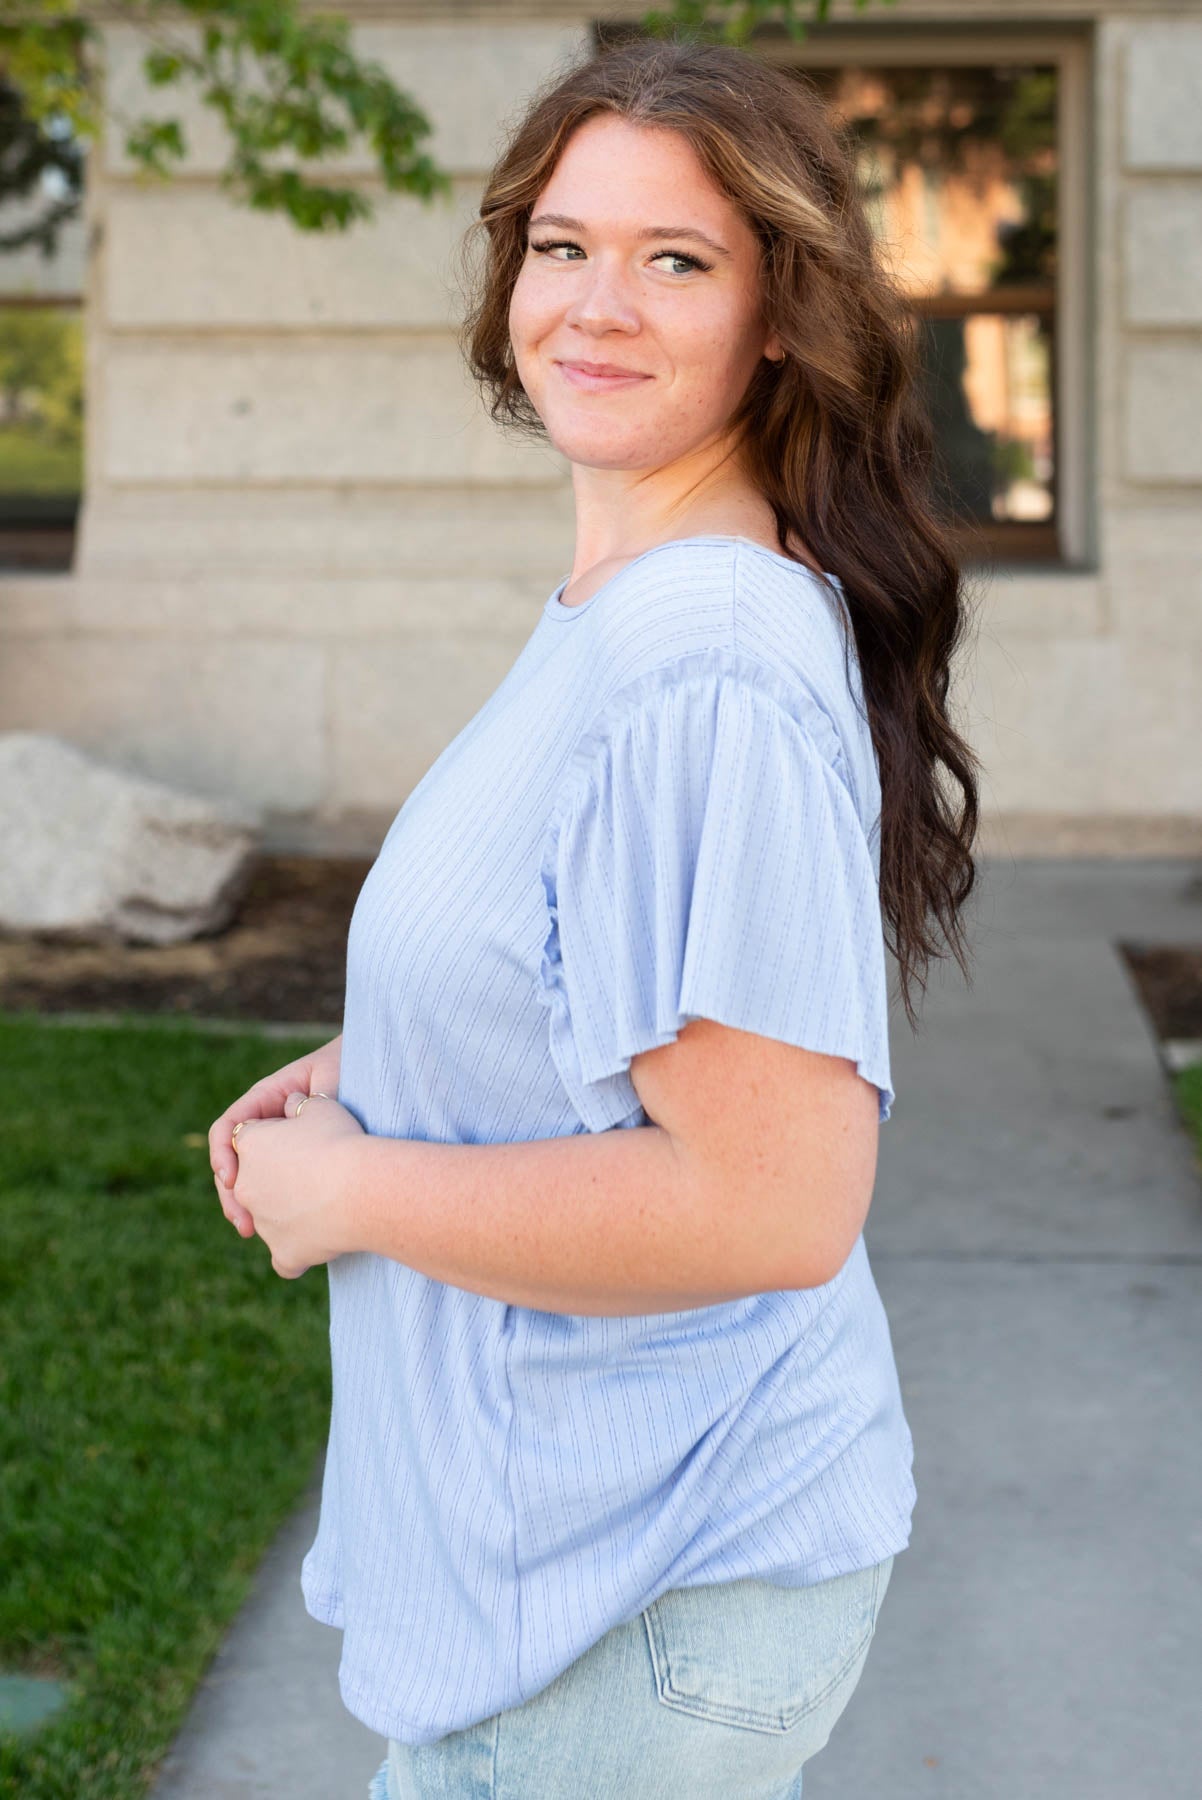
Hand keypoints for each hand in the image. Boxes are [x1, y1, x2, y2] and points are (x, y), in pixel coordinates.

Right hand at [209, 1035, 342, 1233]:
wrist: (375, 1075)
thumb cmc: (353, 1069)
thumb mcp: (330, 1079)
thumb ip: (309, 1098)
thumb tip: (296, 1111)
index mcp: (266, 1099)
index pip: (229, 1127)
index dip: (223, 1153)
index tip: (232, 1179)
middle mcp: (267, 1127)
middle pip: (233, 1162)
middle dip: (231, 1194)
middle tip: (242, 1222)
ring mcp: (280, 1150)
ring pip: (251, 1183)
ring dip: (245, 1208)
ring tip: (250, 1231)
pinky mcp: (296, 1171)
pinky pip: (275, 1193)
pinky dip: (272, 1213)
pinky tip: (278, 1234)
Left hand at [226, 1089, 364, 1279]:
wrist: (363, 1188)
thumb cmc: (342, 1142)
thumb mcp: (321, 1107)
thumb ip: (299, 1105)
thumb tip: (293, 1105)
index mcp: (248, 1144)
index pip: (250, 1137)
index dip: (275, 1135)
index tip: (300, 1137)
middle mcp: (245, 1185)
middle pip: (255, 1181)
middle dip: (276, 1178)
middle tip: (311, 1172)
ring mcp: (262, 1223)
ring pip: (269, 1218)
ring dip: (287, 1213)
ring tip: (324, 1203)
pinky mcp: (283, 1254)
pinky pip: (284, 1258)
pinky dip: (296, 1253)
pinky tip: (313, 1244)